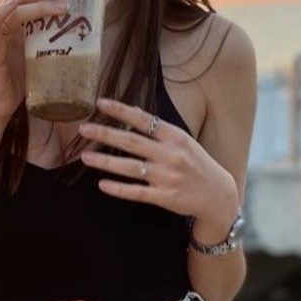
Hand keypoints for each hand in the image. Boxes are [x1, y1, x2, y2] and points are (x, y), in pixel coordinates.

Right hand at [0, 0, 69, 118]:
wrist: (4, 101)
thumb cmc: (22, 76)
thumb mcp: (39, 46)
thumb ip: (48, 29)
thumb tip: (77, 18)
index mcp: (10, 13)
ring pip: (14, 4)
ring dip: (39, 1)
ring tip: (63, 4)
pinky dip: (5, 11)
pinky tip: (18, 5)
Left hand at [79, 97, 238, 232]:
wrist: (218, 195)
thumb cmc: (197, 165)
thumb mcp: (184, 141)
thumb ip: (160, 130)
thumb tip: (135, 112)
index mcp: (175, 137)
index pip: (144, 120)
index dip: (121, 110)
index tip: (100, 103)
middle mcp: (170, 155)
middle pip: (132, 142)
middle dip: (105, 133)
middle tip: (83, 129)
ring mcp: (167, 177)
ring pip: (131, 167)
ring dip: (106, 161)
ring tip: (85, 157)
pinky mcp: (165, 197)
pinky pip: (137, 192)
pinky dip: (119, 189)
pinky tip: (102, 185)